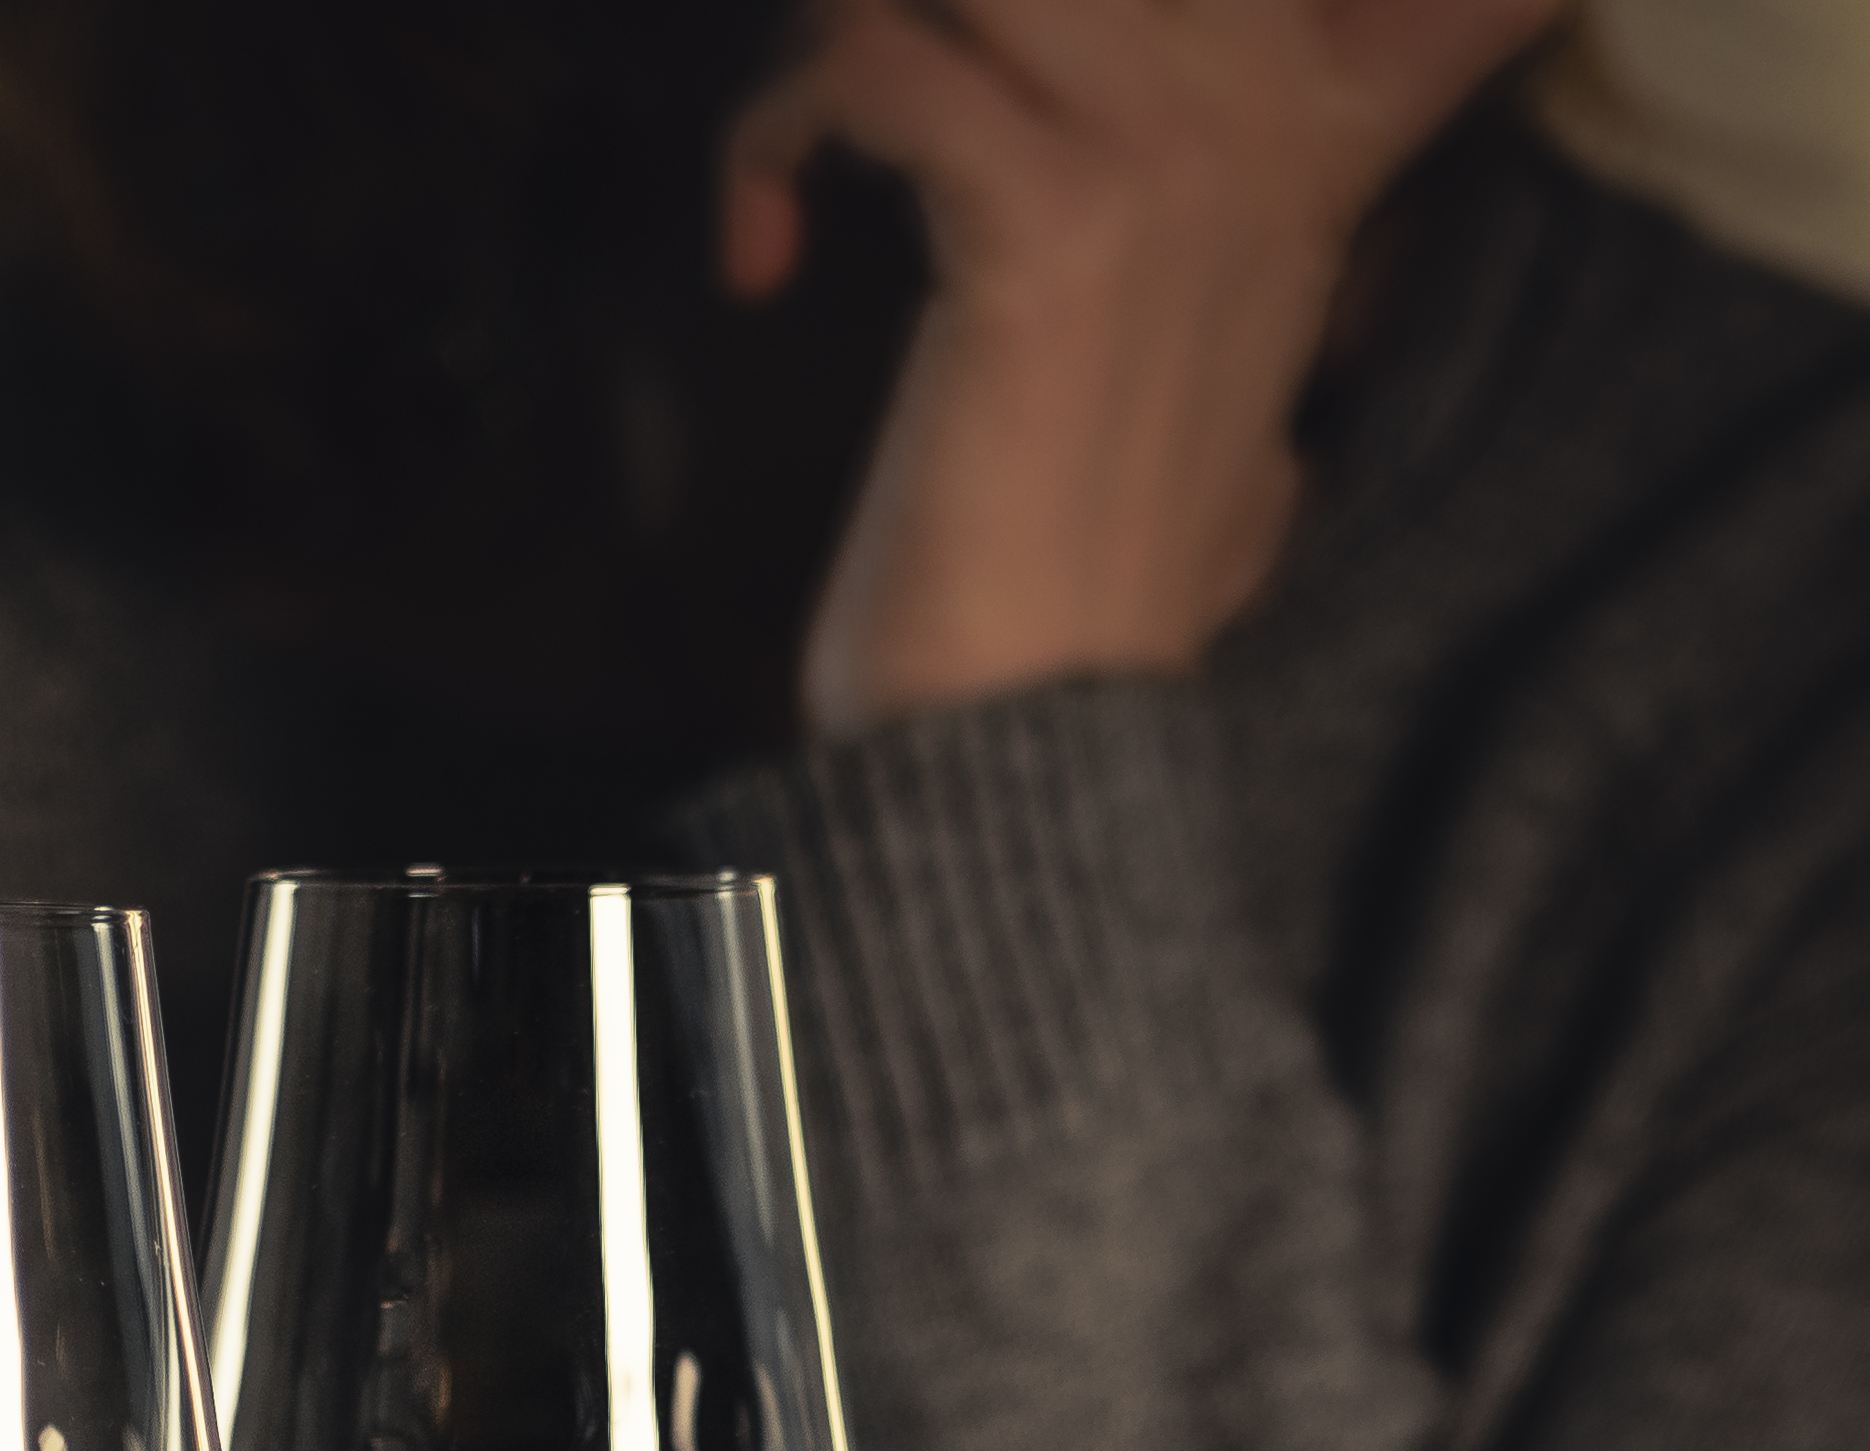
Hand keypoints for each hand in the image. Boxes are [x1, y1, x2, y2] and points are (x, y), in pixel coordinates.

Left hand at [722, 1, 1564, 737]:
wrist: (1032, 743)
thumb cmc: (1085, 573)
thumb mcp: (1226, 383)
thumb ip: (1256, 231)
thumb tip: (1305, 159)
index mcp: (1319, 134)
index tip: (957, 57)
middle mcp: (1267, 106)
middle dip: (938, 1)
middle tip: (867, 89)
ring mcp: (1171, 149)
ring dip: (838, 24)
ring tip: (806, 133)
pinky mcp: (1048, 215)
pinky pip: (875, 57)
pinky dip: (776, 134)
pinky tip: (764, 249)